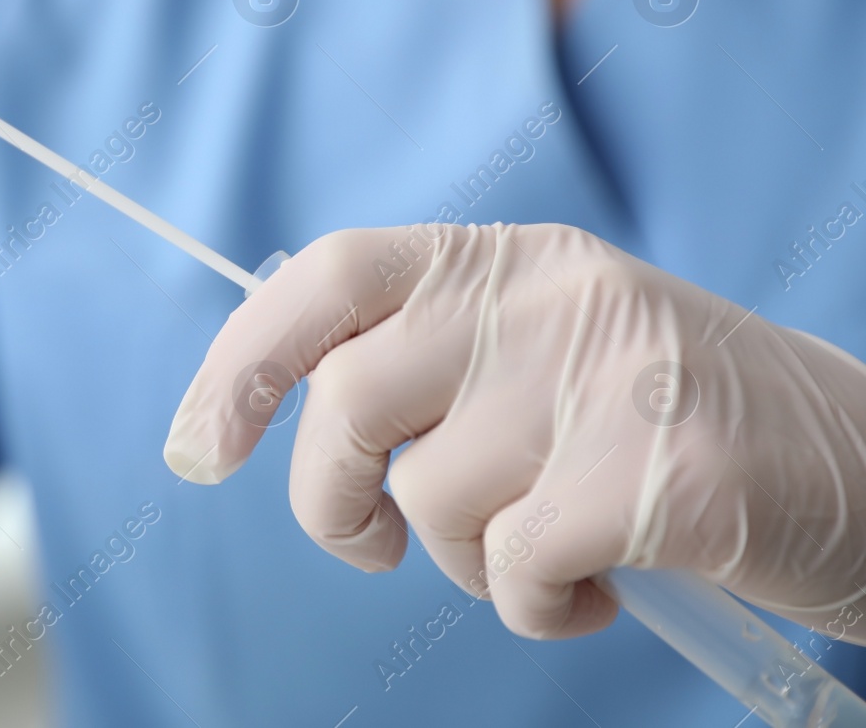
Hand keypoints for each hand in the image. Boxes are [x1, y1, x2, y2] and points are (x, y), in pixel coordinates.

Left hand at [164, 223, 865, 640]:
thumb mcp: (546, 354)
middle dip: (334, 500)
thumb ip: (434, 361)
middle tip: (374, 543)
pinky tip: (604, 588)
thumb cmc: (670, 428)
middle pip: (349, 404)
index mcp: (505, 261)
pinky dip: (541, 607)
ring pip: (433, 502)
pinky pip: (520, 567)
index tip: (198, 445)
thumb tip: (289, 408)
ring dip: (471, 563)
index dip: (243, 358)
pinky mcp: (658, 473)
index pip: (331, 276)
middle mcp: (546, 297)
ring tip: (551, 552)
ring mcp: (606, 377)